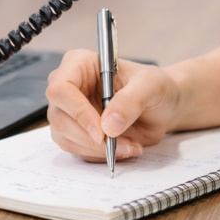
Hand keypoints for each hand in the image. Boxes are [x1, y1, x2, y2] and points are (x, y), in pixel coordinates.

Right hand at [45, 50, 181, 162]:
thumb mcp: (151, 85)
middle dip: (90, 138)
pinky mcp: (74, 132)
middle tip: (120, 144)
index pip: (61, 89)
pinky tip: (123, 148)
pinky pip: (77, 150)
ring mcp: (68, 111)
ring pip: (65, 138)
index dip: (78, 112)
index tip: (102, 132)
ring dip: (97, 150)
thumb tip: (109, 124)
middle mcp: (68, 87)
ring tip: (129, 146)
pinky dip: (100, 155)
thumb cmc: (154, 87)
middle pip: (59, 118)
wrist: (161, 107)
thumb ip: (132, 100)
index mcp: (79, 64)